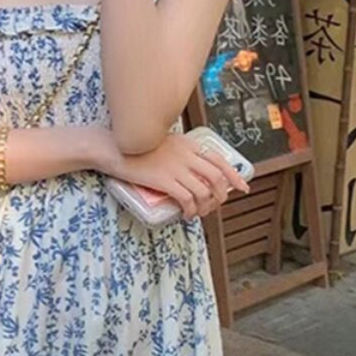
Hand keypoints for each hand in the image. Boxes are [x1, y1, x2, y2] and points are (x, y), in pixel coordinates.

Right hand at [111, 133, 250, 220]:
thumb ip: (177, 152)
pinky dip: (191, 210)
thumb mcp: (161, 141)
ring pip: (204, 191)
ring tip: (199, 212)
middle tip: (216, 204)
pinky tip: (186, 214)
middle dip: (222, 195)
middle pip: (217, 177)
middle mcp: (186, 155)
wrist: (112, 147)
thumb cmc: (133, 146)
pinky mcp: (164, 180)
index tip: (242, 186)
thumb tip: (188, 167)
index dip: (234, 175)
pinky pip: (187, 199)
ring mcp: (175, 168)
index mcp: (187, 144)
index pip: (219, 159)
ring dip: (206, 206)